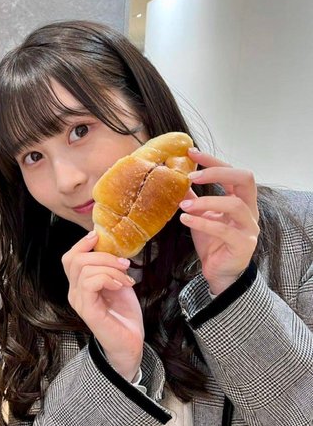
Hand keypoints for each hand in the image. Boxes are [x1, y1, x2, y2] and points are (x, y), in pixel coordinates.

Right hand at [62, 231, 142, 380]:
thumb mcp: (117, 283)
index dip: (82, 243)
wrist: (130, 343)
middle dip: (102, 255)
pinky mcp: (88, 310)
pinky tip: (120, 285)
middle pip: (74, 259)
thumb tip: (112, 245)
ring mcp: (79, 301)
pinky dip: (108, 277)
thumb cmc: (124, 314)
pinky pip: (90, 282)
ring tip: (126, 278)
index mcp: (79, 284)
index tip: (99, 236)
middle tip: (124, 263)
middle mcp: (74, 292)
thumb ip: (110, 267)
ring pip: (84, 268)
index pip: (70, 257)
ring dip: (110, 267)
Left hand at [179, 148, 259, 294]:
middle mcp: (249, 210)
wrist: (219, 272)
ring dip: (206, 201)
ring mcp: (249, 227)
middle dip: (218, 172)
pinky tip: (185, 219)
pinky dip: (202, 222)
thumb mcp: (199, 215)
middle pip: (245, 179)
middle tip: (192, 176)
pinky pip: (224, 229)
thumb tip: (175, 178)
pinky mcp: (243, 244)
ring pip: (235, 205)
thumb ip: (192, 198)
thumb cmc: (213, 242)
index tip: (192, 153)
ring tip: (183, 205)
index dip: (214, 161)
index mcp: (240, 199)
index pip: (233, 172)